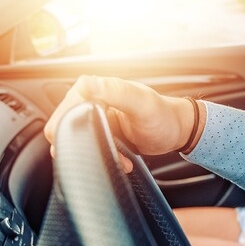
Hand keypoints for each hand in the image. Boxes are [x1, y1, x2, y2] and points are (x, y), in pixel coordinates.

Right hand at [43, 75, 196, 167]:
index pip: (66, 107)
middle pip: (69, 126)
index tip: (72, 144)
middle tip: (98, 156)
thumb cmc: (164, 116)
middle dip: (83, 144)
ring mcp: (98, 118)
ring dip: (97, 154)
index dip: (65, 126)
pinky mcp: (105, 133)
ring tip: (120, 160)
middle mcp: (94, 101)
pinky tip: (123, 162)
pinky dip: (107, 157)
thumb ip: (115, 92)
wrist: (179, 131)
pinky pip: (94, 147)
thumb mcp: (141, 104)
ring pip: (81, 140)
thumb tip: (86, 84)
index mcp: (98, 88)